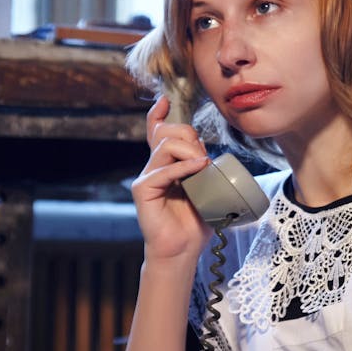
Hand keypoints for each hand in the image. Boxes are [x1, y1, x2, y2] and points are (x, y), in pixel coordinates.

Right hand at [131, 96, 212, 260]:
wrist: (182, 250)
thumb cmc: (195, 222)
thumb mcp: (205, 189)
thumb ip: (203, 169)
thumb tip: (208, 154)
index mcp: (165, 164)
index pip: (156, 132)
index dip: (159, 114)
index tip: (164, 100)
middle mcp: (153, 167)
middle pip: (167, 132)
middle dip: (190, 136)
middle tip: (205, 158)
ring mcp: (146, 177)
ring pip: (166, 145)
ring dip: (190, 150)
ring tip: (203, 166)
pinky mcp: (143, 190)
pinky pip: (163, 169)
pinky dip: (183, 167)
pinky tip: (197, 169)